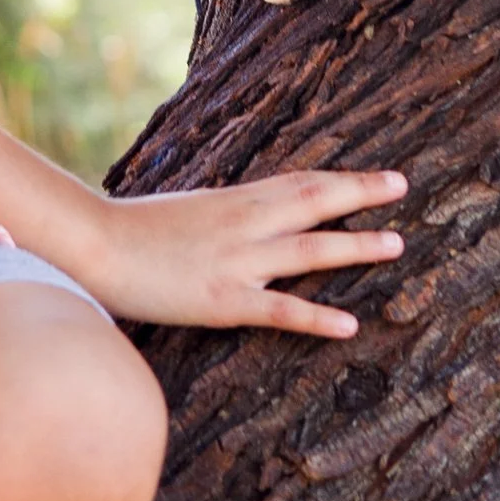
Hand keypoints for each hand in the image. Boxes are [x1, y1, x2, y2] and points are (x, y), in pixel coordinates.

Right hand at [84, 163, 408, 342]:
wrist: (97, 245)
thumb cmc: (137, 228)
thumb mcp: (193, 210)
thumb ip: (230, 213)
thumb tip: (260, 214)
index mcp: (237, 199)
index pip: (302, 182)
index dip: (345, 179)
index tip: (384, 177)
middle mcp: (245, 224)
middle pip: (313, 202)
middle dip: (360, 193)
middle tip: (402, 187)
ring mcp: (238, 262)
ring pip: (308, 250)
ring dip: (354, 246)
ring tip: (396, 243)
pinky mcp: (224, 300)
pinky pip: (280, 309)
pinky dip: (316, 316)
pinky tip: (350, 323)